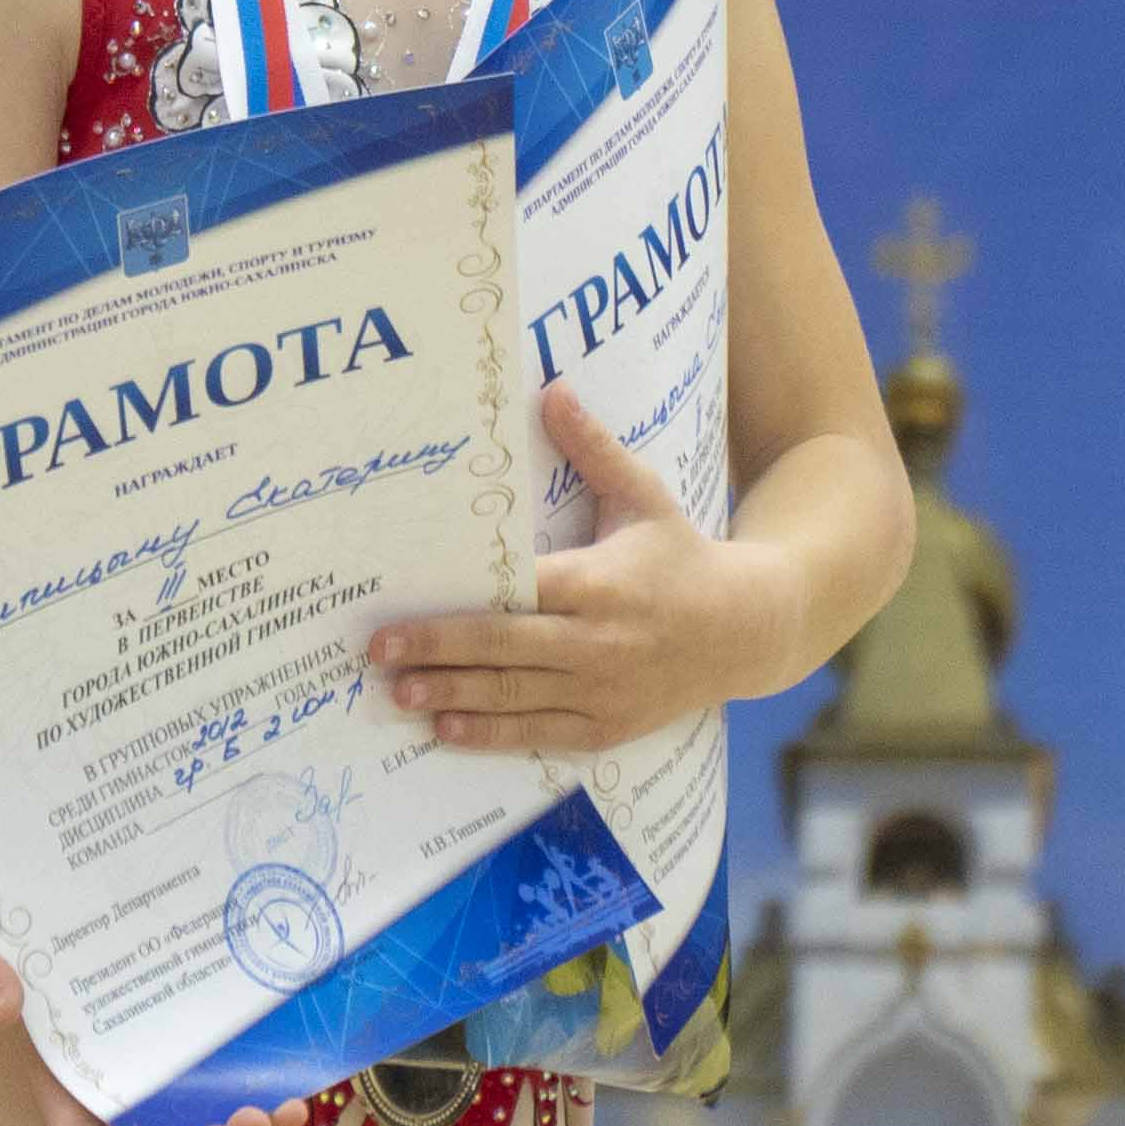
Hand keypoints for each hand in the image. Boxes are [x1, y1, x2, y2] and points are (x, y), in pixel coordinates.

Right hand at [0, 933, 308, 1125]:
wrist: (63, 915)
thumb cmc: (21, 941)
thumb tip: (2, 1007)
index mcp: (65, 1087)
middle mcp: (115, 1096)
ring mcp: (158, 1081)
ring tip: (274, 1116)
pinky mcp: (192, 1058)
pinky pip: (225, 1091)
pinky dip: (260, 1101)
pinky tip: (296, 1093)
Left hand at [370, 384, 808, 754]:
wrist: (746, 631)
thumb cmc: (682, 557)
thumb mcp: (643, 498)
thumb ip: (594, 449)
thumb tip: (552, 391)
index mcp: (600, 584)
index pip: (520, 593)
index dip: (461, 602)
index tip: (407, 602)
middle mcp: (598, 643)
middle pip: (505, 649)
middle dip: (439, 651)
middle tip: (378, 652)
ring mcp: (603, 692)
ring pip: (515, 698)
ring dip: (453, 696)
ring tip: (397, 694)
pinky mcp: (608, 728)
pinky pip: (541, 734)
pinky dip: (493, 734)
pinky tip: (447, 728)